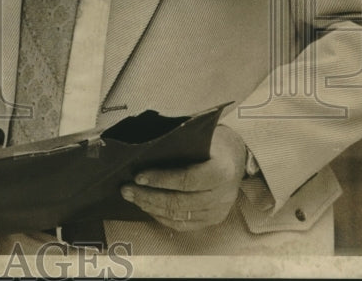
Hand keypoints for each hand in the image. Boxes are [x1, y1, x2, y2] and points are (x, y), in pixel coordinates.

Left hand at [120, 124, 247, 230]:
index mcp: (221, 171)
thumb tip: (143, 150)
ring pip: (179, 216)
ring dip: (151, 207)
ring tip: (132, 196)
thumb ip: (177, 145)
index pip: (187, 179)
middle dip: (148, 196)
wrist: (235, 157)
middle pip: (180, 202)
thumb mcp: (200, 137)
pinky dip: (162, 217)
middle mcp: (222, 196)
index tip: (137, 177)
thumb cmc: (212, 143)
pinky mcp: (212, 220)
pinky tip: (147, 207)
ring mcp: (218, 211)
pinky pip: (183, 225)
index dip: (160, 179)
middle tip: (126, 189)